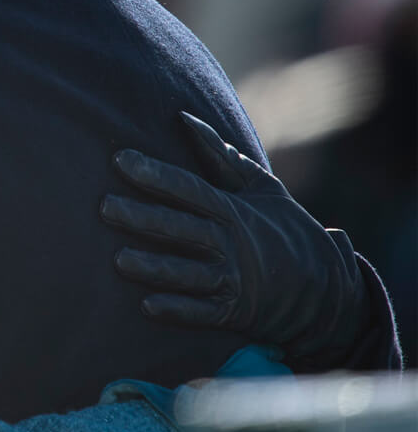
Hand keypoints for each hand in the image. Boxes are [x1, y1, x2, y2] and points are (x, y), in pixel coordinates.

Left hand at [101, 111, 368, 363]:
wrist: (328, 291)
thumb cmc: (287, 230)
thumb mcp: (262, 188)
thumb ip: (221, 156)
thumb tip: (184, 118)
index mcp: (234, 211)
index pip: (189, 188)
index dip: (156, 174)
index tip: (120, 159)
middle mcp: (231, 244)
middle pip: (182, 228)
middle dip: (143, 218)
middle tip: (104, 206)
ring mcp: (232, 280)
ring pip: (188, 272)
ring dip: (154, 268)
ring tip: (118, 260)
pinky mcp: (233, 312)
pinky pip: (202, 313)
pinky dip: (178, 310)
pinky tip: (148, 306)